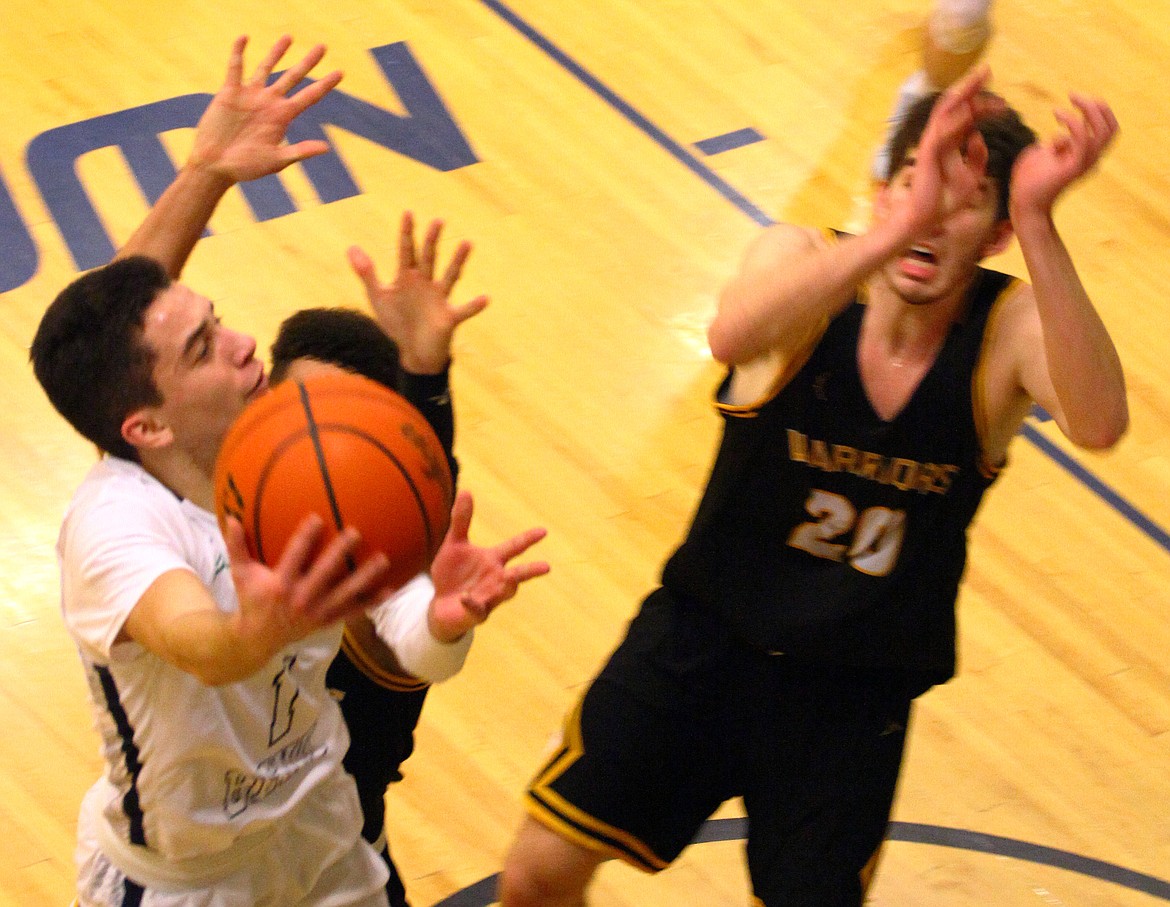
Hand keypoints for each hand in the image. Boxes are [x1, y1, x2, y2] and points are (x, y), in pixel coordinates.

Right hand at [188, 35, 342, 183]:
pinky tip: (244, 38)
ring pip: (267, 67)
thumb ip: (300, 151)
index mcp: (283, 117)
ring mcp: (250, 96)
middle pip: (293, 77)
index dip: (324, 84)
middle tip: (322, 47)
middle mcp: (270, 103)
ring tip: (289, 37)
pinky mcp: (230, 92)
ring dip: (277, 53)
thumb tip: (326, 148)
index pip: (309, 97)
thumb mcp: (276, 160)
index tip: (340, 72)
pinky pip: (236, 68)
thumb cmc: (246, 167)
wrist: (216, 165)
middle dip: (308, 62)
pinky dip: (238, 53)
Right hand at [223, 513, 392, 656]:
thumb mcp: (240, 574)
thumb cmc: (251, 599)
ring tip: (384, 560)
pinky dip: (371, 602)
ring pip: (345, 593)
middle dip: (340, 553)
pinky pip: (353, 612)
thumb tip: (230, 517)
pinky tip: (390, 590)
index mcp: (279, 585)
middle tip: (356, 532)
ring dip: (365, 577)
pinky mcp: (327, 622)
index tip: (318, 518)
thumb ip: (236, 546)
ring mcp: (316, 612)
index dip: (305, 538)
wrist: (257, 640)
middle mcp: (300, 599)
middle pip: (324, 573)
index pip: (294, 557)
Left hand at [348, 211, 489, 373]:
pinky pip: (463, 311)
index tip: (408, 212)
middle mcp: (425, 284)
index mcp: (407, 277)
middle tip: (438, 220)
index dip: (406, 233)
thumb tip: (351, 247)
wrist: (413, 353)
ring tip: (467, 243)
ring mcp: (438, 299)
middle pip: (428, 258)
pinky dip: (474, 306)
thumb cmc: (397, 322)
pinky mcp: (448, 318)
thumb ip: (366, 273)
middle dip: (431, 240)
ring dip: (458, 261)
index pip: (406, 250)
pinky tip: (485, 298)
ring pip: (449, 276)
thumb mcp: (379, 297)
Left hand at [427, 491, 549, 640]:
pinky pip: (477, 608)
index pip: (515, 547)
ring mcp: (489, 596)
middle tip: (547, 567)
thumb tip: (466, 491)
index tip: (544, 530)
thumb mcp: (454, 544)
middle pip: (518, 574)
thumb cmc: (452, 573)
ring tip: (511, 578)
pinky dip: (472, 602)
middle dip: (531, 571)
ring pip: (505, 593)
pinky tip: (465, 597)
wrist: (440, 604)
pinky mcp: (476, 612)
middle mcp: (496, 578)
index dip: (529, 539)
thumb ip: (461, 520)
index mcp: (493, 559)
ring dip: (507, 586)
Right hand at [895, 65, 1002, 236]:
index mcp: (950, 143)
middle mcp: (940, 138)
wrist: (924, 219)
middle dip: (971, 86)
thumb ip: (978, 158)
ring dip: (963, 94)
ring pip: (946, 111)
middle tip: (987, 69)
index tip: (1004, 103)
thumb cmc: (944, 201)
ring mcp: (931, 144)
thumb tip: (979, 136)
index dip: (984, 105)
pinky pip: (942, 132)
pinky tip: (970, 109)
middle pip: (955, 105)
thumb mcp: (972, 177)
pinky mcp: (927, 154)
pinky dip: (955, 120)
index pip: (967, 116)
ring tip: (978, 79)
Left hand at [1009, 94, 1117, 220]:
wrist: (1023, 203)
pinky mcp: (1072, 168)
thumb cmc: (1029, 180)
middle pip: (1111, 127)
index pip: (1107, 128)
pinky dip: (1073, 122)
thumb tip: (1061, 137)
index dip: (1098, 109)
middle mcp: (1090, 159)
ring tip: (1069, 100)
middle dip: (1097, 106)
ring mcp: (1083, 164)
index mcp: (1086, 155)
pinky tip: (1057, 114)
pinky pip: (1083, 140)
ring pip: (1103, 132)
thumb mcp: (1043, 154)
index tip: (1075, 98)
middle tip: (1073, 95)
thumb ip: (1056, 143)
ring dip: (1090, 110)